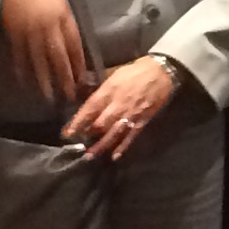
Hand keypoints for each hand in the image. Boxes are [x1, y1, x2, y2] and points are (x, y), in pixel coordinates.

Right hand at [0, 0, 85, 103]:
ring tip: (49, 95)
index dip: (78, 61)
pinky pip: (20, 55)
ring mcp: (31, 31)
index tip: (82, 77)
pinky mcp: (14, 34)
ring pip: (40, 60)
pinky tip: (25, 80)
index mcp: (63, 15)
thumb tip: (69, 35)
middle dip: (64, 76)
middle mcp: (49, 26)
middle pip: (59, 55)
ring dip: (44, 79)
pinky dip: (22, 68)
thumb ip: (64, 17)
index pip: (74, 43)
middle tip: (69, 94)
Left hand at [64, 58, 178, 161]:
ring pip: (113, 133)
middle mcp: (118, 105)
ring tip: (89, 156)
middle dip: (86, 136)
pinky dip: (123, 146)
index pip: (89, 110)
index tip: (66, 133)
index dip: (77, 123)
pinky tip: (114, 156)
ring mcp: (131, 114)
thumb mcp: (113, 73)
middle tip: (76, 145)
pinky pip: (131, 136)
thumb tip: (82, 90)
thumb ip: (99, 86)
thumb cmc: (135, 71)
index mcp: (108, 91)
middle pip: (99, 124)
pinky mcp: (143, 120)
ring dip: (100, 146)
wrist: (162, 71)